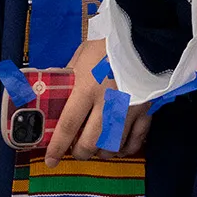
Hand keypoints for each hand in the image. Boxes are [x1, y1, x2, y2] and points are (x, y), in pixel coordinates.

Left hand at [44, 39, 150, 166]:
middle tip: (77, 150)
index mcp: (87, 88)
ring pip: (113, 146)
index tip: (50, 160)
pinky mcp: (145, 111)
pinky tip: (120, 147)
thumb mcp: (83, 54)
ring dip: (102, 152)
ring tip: (97, 148)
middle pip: (91, 143)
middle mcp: (107, 104)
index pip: (69, 125)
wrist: (144, 36)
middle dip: (81, 153)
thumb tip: (55, 87)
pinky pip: (136, 140)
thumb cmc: (108, 43)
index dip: (58, 146)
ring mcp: (128, 110)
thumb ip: (70, 74)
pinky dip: (126, 148)